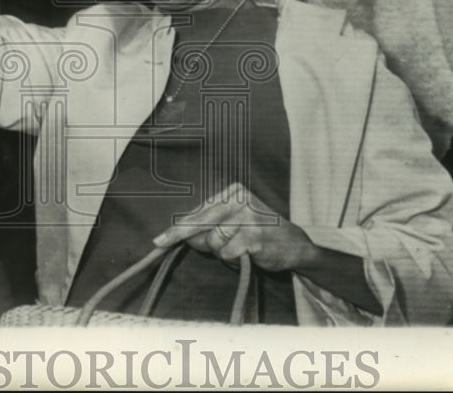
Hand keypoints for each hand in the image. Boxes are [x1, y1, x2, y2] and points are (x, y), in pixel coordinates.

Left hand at [152, 182, 314, 273]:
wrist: (294, 245)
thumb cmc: (258, 233)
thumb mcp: (232, 224)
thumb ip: (208, 227)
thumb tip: (180, 237)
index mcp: (233, 192)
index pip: (198, 212)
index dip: (177, 228)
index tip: (159, 240)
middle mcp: (240, 199)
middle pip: (199, 222)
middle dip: (178, 236)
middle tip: (158, 244)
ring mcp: (249, 216)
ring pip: (213, 242)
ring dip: (222, 254)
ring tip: (240, 249)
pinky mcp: (255, 235)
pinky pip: (228, 254)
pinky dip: (234, 260)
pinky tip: (247, 255)